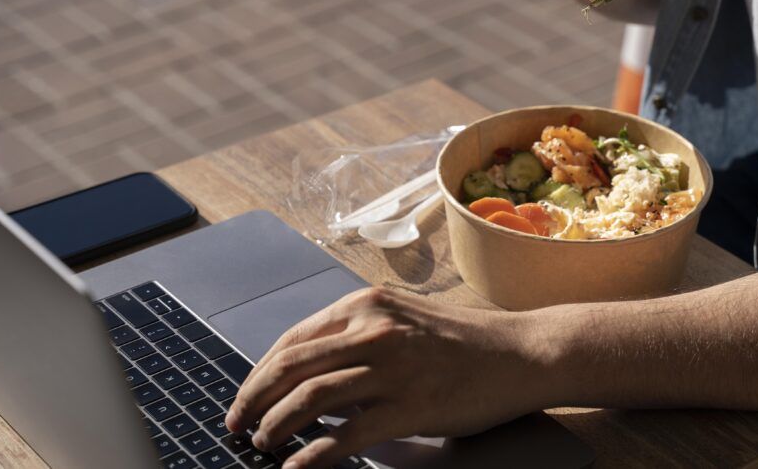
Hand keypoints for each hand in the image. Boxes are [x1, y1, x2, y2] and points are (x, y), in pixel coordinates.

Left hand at [224, 287, 552, 467]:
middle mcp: (374, 330)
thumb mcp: (404, 318)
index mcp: (366, 305)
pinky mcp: (410, 406)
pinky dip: (312, 455)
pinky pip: (346, 435)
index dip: (258, 372)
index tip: (244, 395)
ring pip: (309, 398)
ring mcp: (392, 368)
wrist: (521, 353)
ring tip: (262, 444)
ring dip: (274, 426)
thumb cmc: (464, 339)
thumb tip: (307, 368)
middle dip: (252, 400)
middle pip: (290, 367)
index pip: (292, 340)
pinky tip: (296, 467)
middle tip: (236, 424)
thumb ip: (358, 334)